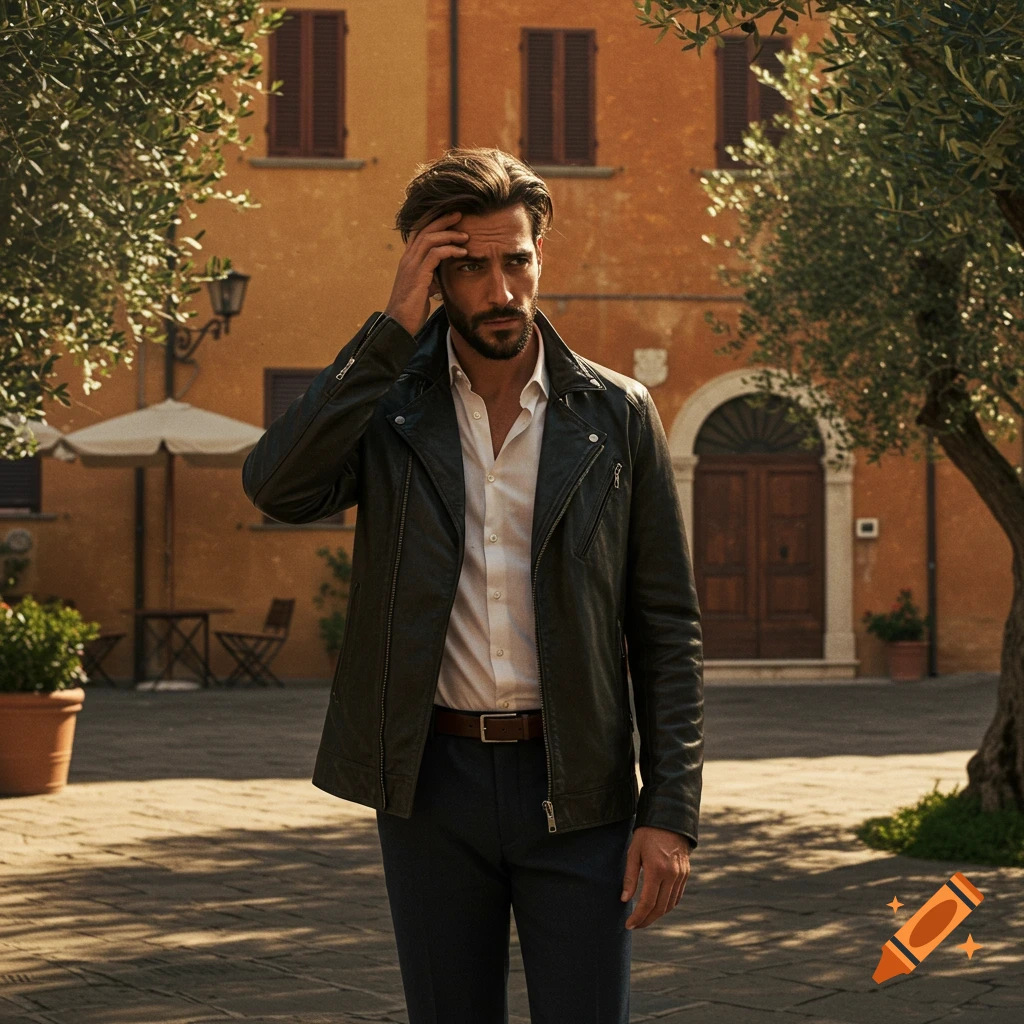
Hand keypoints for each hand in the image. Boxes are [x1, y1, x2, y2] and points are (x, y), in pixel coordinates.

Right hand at [384, 211, 467, 335]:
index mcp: (408, 260)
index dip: (434, 221)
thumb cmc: (411, 310)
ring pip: (430, 238)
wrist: (399, 324)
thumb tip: (440, 276)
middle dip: (442, 219)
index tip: (451, 217)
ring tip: (466, 236)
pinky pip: (435, 254)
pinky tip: (462, 253)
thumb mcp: (422, 289)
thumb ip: (430, 278)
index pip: (419, 231)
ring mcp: (411, 266)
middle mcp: (407, 259)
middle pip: (424, 228)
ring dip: (449, 234)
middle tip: (460, 213)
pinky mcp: (418, 275)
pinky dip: (450, 250)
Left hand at [621, 826, 691, 929]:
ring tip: (644, 918)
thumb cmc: (646, 834)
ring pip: (670, 905)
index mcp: (657, 869)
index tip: (629, 925)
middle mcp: (671, 875)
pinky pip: (677, 896)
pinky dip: (667, 905)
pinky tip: (657, 906)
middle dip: (646, 920)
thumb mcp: (633, 852)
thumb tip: (624, 900)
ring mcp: (681, 875)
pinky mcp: (685, 874)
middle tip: (635, 925)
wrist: (669, 819)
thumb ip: (630, 877)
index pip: (647, 902)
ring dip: (657, 915)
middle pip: (660, 908)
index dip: (638, 917)